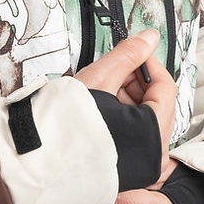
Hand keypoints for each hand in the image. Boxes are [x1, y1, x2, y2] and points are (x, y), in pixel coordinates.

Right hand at [73, 29, 176, 170]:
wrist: (38, 158)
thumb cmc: (66, 127)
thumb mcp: (100, 80)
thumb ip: (128, 55)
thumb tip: (149, 38)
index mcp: (153, 135)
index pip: (166, 86)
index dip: (148, 62)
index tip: (133, 51)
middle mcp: (152, 154)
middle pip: (157, 102)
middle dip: (134, 81)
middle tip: (112, 71)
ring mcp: (141, 162)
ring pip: (145, 116)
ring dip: (126, 96)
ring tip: (101, 91)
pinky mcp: (128, 165)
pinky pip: (135, 131)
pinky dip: (122, 114)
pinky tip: (102, 107)